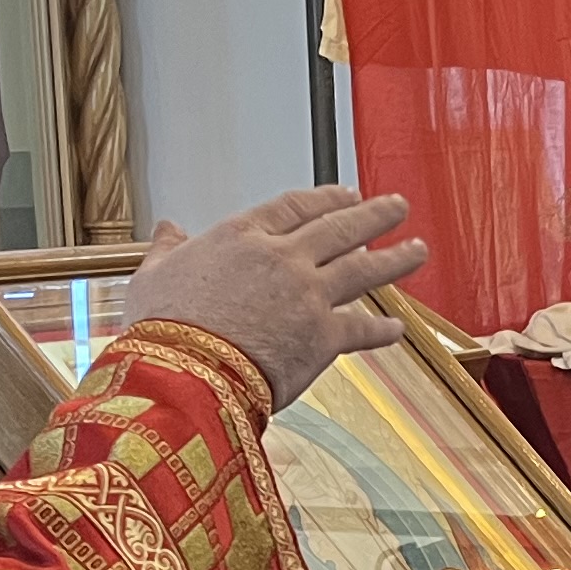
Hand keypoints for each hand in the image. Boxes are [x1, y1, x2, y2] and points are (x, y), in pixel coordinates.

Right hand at [117, 187, 425, 405]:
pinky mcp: (323, 336)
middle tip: (394, 207)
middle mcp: (283, 258)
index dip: (325, 198)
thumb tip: (168, 231)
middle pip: (340, 227)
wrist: (184, 375)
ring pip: (364, 269)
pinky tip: (397, 328)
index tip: (344, 195)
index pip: (295, 206)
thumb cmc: (163, 330)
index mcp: (242, 237)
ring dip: (396, 259)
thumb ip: (167, 250)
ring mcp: (308, 295)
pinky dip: (382, 330)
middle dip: (373, 215)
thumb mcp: (153, 277)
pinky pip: (362, 328)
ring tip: (417, 249)